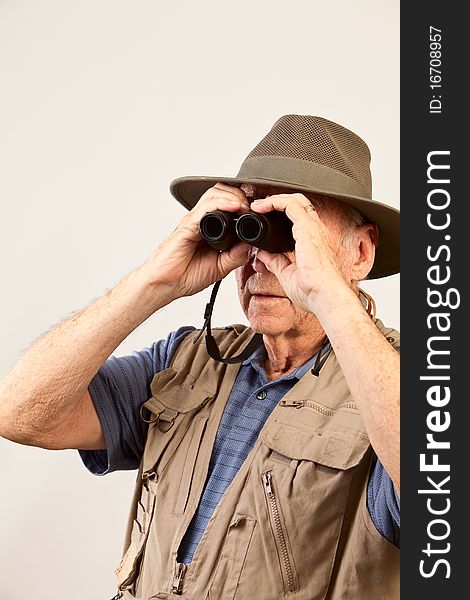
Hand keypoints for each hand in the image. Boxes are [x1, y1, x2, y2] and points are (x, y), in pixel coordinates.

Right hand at [142, 183, 250, 299]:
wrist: (166, 285)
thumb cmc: (185, 276)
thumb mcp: (220, 267)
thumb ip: (236, 255)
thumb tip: (252, 244)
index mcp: (209, 227)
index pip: (226, 203)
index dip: (243, 202)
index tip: (256, 211)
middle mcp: (200, 220)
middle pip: (221, 192)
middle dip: (240, 194)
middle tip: (252, 207)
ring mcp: (193, 221)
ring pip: (214, 194)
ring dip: (233, 196)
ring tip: (245, 206)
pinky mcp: (187, 226)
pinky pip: (205, 208)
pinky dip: (221, 204)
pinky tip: (234, 207)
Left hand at [250, 193, 348, 312]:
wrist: (326, 297)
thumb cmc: (314, 291)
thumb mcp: (288, 274)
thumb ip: (276, 262)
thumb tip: (263, 254)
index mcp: (314, 241)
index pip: (299, 217)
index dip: (281, 211)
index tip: (263, 215)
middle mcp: (317, 231)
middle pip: (299, 204)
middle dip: (277, 201)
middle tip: (259, 208)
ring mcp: (314, 228)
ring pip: (296, 199)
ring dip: (274, 199)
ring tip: (258, 205)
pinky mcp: (308, 229)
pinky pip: (291, 204)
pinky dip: (275, 201)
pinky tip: (262, 207)